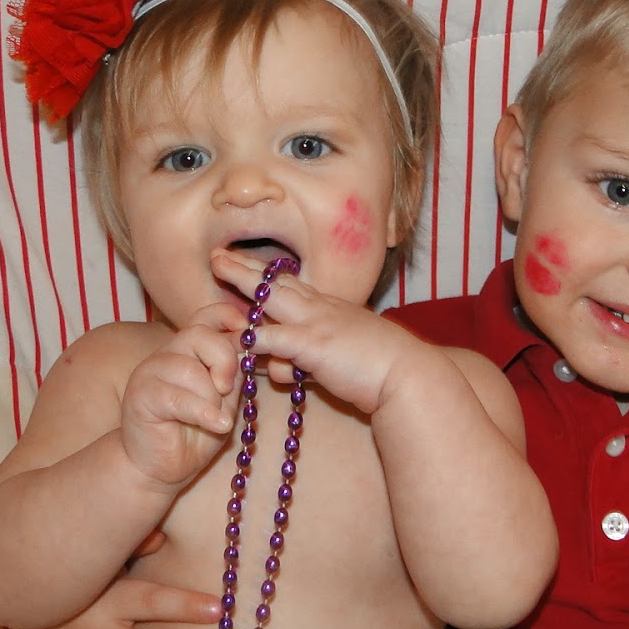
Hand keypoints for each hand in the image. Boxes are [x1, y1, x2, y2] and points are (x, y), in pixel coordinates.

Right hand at [119, 303, 244, 487]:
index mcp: (187, 349)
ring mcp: (149, 373)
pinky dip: (203, 413)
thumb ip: (234, 372)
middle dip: (224, 360)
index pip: (206, 316)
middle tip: (227, 390)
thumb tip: (252, 345)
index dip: (228, 316)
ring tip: (214, 419)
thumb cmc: (195, 433)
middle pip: (199, 335)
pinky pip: (178, 397)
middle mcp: (166, 354)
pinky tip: (217, 425)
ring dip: (211, 398)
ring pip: (189, 369)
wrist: (159, 468)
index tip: (247, 332)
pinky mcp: (140, 397)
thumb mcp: (224, 399)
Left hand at [210, 249, 427, 414]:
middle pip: (276, 281)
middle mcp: (322, 308)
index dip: (268, 275)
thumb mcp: (345, 355)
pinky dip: (252, 339)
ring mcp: (316, 323)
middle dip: (246, 267)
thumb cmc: (384, 369)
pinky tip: (236, 338)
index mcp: (332, 308)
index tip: (248, 264)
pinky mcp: (313, 346)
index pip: (293, 285)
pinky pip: (272, 339)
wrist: (410, 375)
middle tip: (218, 254)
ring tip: (217, 267)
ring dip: (242, 281)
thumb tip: (286, 368)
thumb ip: (312, 359)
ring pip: (270, 296)